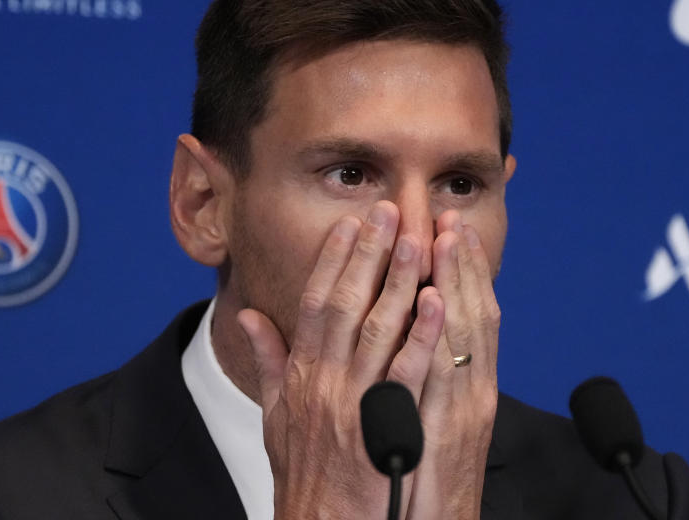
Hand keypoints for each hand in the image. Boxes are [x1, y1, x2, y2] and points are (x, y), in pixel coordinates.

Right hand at [237, 201, 444, 518]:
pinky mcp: (382, 430)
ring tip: (418, 238)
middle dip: (370, 253)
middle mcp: (323, 382)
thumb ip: (268, 363)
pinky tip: (439, 301)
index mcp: (301, 375)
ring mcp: (352, 405)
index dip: (334, 258)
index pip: (315, 302)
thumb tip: (250, 317)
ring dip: (399, 280)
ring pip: (378, 329)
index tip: (351, 223)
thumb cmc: (304, 477)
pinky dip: (423, 336)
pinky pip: (406, 375)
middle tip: (390, 210)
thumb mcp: (273, 418)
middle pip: (347, 303)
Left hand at [405, 211, 499, 519]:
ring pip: (465, 331)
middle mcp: (469, 389)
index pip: (461, 313)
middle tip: (448, 213)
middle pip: (469, 312)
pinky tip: (438, 300)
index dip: (457, 269)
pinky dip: (443, 336)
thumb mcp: (416, 423)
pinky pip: (448, 373)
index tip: (445, 227)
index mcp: (460, 384)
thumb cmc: (419, 480)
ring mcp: (463, 406)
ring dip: (458, 280)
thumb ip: (411, 375)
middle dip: (460, 261)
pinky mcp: (454, 431)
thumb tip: (402, 338)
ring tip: (447, 234)